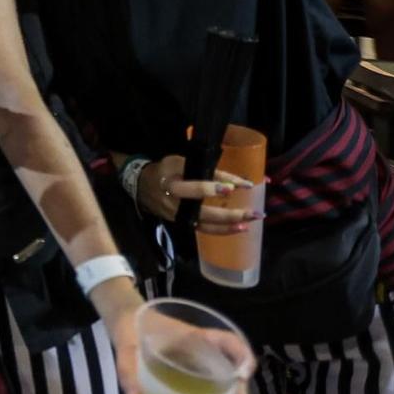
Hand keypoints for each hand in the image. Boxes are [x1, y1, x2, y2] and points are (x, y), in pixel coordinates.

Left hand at [109, 302, 253, 393]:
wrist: (129, 329)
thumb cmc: (133, 331)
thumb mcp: (127, 347)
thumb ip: (128, 369)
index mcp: (197, 339)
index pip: (230, 342)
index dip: (243, 357)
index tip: (241, 376)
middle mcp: (209, 356)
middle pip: (235, 378)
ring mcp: (206, 372)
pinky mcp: (199, 388)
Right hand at [134, 155, 259, 229]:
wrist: (142, 187)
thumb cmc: (164, 170)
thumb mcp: (179, 162)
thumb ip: (203, 169)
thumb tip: (233, 179)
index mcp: (171, 184)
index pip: (193, 189)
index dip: (212, 189)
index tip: (233, 188)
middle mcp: (175, 205)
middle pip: (203, 213)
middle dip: (228, 214)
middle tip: (251, 213)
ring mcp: (178, 217)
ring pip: (205, 225)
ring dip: (229, 226)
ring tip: (249, 224)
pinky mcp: (183, 224)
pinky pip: (204, 229)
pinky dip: (222, 230)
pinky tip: (239, 228)